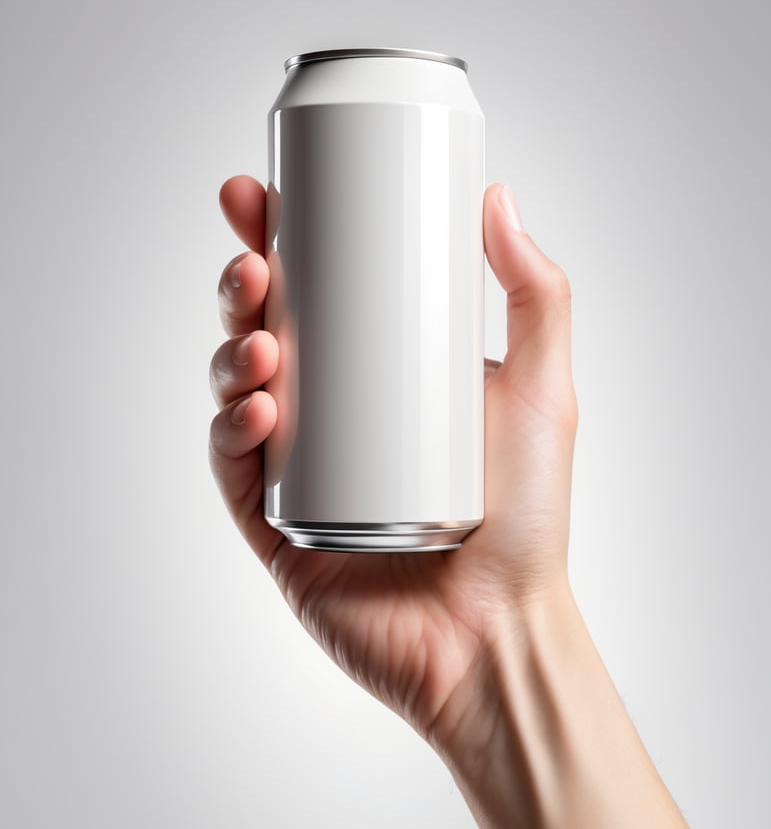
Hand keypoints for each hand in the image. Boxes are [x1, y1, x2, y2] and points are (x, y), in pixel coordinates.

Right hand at [208, 175, 576, 751]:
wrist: (498, 631)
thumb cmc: (526, 519)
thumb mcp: (544, 390)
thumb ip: (536, 295)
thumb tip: (497, 199)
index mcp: (383, 374)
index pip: (317, 294)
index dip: (277, 242)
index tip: (261, 196)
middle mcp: (334, 415)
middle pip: (264, 330)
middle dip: (240, 287)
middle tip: (251, 263)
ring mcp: (299, 468)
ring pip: (236, 391)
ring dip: (228, 353)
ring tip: (263, 344)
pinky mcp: (274, 524)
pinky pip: (232, 468)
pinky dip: (228, 432)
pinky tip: (253, 408)